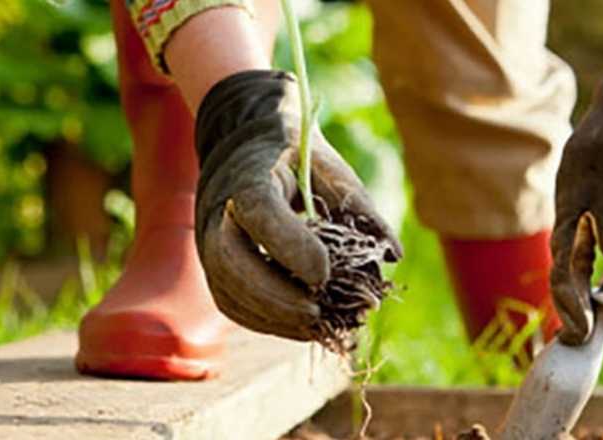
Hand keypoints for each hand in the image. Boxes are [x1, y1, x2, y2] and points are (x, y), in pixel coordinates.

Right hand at [194, 70, 401, 340]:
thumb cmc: (295, 156)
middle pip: (234, 262)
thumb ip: (359, 207)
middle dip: (277, 296)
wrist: (244, 148)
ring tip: (318, 327)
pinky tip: (302, 327)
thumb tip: (392, 254)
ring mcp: (211, 244)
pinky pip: (234, 304)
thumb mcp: (330, 167)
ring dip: (274, 317)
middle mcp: (220, 212)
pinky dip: (268, 321)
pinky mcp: (215, 269)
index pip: (261, 212)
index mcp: (250, 176)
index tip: (325, 274)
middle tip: (319, 314)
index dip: (291, 247)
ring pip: (230, 291)